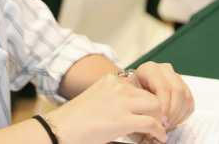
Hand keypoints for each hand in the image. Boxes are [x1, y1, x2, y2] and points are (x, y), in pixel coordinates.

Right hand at [47, 73, 166, 143]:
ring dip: (159, 121)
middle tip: (156, 126)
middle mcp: (118, 87)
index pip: (139, 88)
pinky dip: (159, 132)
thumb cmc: (74, 120)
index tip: (150, 115)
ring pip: (155, 107)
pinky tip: (158, 138)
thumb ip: (112, 99)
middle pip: (151, 96)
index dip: (147, 104)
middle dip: (157, 112)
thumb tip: (128, 111)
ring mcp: (120, 102)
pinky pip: (151, 123)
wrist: (59, 128)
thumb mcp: (95, 99)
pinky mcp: (122, 120)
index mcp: (110, 81)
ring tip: (157, 133)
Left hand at [126, 62, 194, 130]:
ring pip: (186, 96)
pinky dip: (183, 115)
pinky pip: (190, 102)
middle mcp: (164, 69)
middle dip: (173, 112)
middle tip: (164, 126)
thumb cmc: (128, 94)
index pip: (163, 87)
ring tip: (167, 126)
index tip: (160, 123)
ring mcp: (175, 76)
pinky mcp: (184, 86)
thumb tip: (152, 123)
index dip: (164, 107)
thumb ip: (140, 106)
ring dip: (178, 115)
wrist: (132, 90)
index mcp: (149, 69)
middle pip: (178, 90)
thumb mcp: (129, 97)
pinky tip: (172, 122)